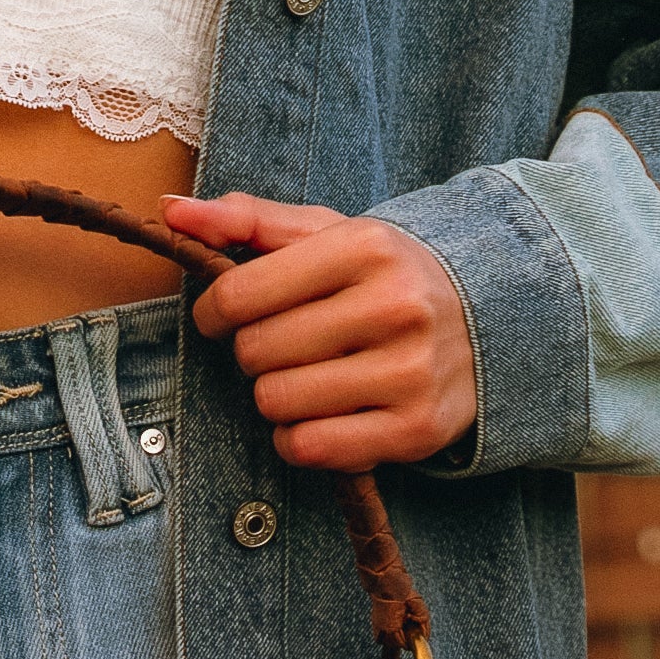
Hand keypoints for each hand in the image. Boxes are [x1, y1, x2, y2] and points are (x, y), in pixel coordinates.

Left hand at [162, 193, 476, 470]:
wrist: (486, 324)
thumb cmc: (384, 278)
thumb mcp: (327, 234)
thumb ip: (248, 220)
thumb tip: (172, 212)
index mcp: (366, 247)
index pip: (241, 294)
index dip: (214, 313)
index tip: (223, 317)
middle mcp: (394, 306)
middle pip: (256, 353)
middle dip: (254, 354)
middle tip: (283, 348)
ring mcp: (410, 371)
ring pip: (278, 403)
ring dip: (275, 398)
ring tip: (306, 379)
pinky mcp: (415, 429)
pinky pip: (309, 447)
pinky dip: (297, 439)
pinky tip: (319, 417)